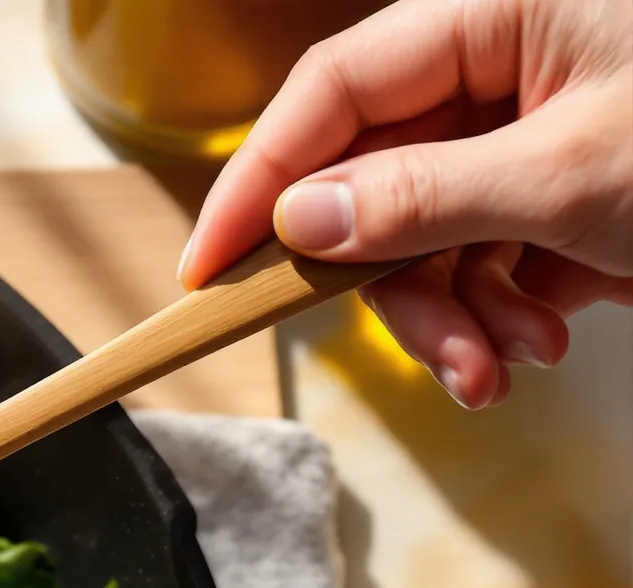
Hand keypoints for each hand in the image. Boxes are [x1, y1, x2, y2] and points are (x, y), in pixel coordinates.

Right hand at [180, 0, 632, 407]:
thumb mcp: (568, 176)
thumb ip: (424, 196)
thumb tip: (298, 222)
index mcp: (495, 15)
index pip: (334, 89)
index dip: (262, 179)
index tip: (209, 265)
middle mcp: (505, 66)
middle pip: (379, 182)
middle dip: (400, 285)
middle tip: (438, 355)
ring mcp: (534, 130)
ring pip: (429, 235)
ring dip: (457, 316)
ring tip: (511, 363)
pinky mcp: (563, 190)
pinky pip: (488, 255)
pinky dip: (503, 312)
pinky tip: (543, 335)